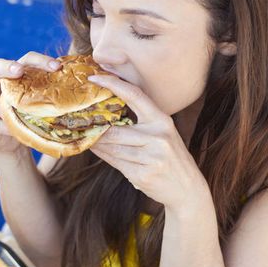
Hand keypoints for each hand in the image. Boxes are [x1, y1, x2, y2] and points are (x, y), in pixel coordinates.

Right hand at [0, 52, 61, 155]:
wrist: (14, 142)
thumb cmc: (33, 119)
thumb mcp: (44, 107)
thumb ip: (57, 97)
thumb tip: (91, 91)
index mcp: (16, 76)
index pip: (25, 60)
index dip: (39, 60)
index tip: (56, 67)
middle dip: (7, 67)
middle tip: (18, 71)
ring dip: (4, 105)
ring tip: (19, 114)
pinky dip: (0, 126)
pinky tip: (12, 131)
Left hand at [87, 75, 210, 208]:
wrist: (187, 189)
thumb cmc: (170, 158)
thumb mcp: (162, 135)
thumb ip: (141, 123)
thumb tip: (107, 114)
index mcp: (162, 121)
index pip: (135, 95)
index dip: (113, 84)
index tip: (94, 77)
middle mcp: (158, 137)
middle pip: (116, 130)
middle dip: (96, 129)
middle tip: (80, 121)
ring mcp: (151, 158)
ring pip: (113, 148)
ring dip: (97, 144)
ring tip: (87, 137)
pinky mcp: (143, 175)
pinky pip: (116, 163)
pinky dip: (104, 156)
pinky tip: (98, 151)